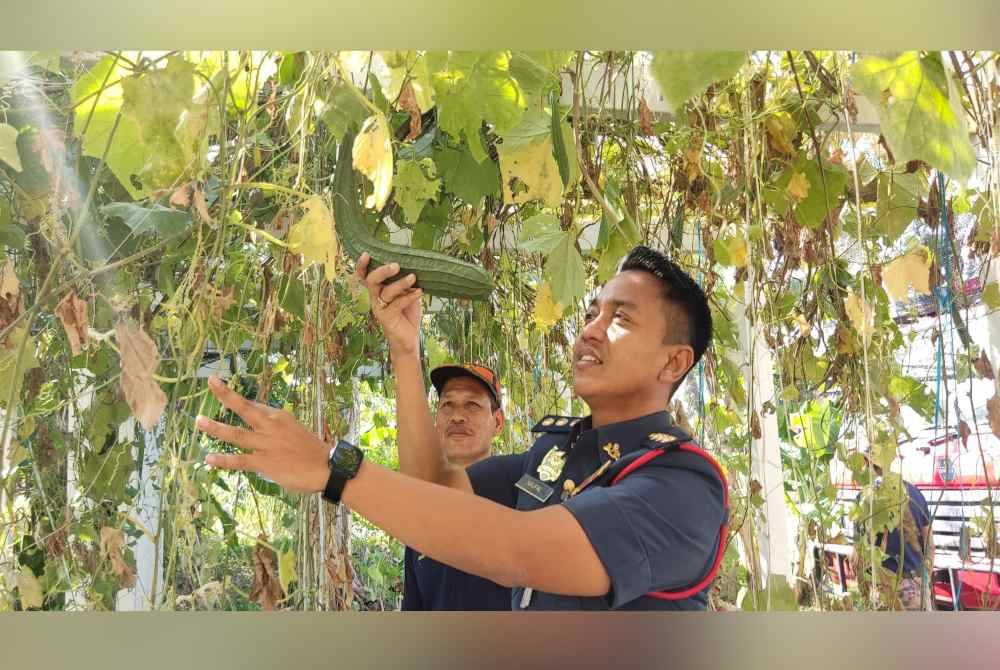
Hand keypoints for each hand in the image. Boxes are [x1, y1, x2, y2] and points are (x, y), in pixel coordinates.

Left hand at [196, 376, 330, 492]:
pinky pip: (239, 460)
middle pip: (244, 408)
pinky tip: (209, 458)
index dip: (237, 399)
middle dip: (226, 395)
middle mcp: (271, 426)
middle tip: (211, 383)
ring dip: (216, 428)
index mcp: (279, 416)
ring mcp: (266, 444)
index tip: (222, 389)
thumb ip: (276, 427)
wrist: (327, 467)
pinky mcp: (264, 462)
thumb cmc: (313, 450)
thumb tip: (261, 429)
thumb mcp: (295, 430)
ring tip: (199, 422)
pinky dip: (223, 459)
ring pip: (235, 434)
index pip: (254, 405)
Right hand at [356, 252, 422, 356]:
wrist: (409, 340)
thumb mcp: (407, 294)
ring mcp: (380, 309)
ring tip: (413, 277)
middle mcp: (375, 298)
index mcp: (378, 290)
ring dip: (400, 283)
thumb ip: (406, 282)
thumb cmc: (407, 315)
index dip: (362, 265)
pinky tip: (419, 292)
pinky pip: (396, 304)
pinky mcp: (386, 319)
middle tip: (396, 265)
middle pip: (371, 281)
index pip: (365, 276)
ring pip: (386, 292)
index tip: (366, 254)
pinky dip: (409, 297)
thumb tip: (415, 265)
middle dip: (382, 271)